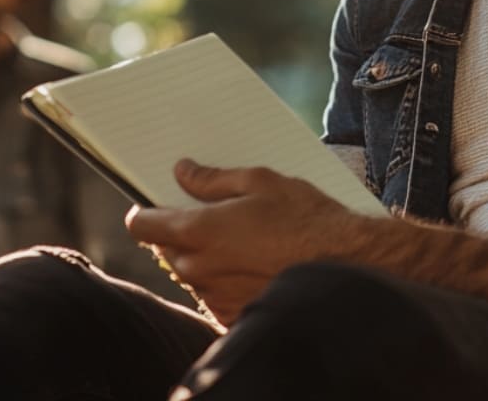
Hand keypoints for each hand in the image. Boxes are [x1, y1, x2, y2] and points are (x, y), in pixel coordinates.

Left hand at [125, 159, 367, 324]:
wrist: (343, 265)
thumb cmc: (304, 219)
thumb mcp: (260, 181)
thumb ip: (214, 179)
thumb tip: (183, 172)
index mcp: (198, 231)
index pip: (143, 226)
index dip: (144, 212)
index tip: (152, 205)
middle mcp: (199, 268)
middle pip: (167, 249)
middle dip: (182, 232)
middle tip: (214, 215)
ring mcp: (214, 296)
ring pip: (192, 271)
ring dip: (205, 256)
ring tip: (244, 238)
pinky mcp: (232, 315)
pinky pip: (213, 293)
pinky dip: (224, 278)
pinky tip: (255, 262)